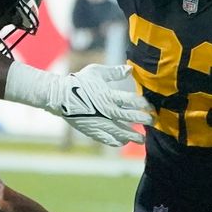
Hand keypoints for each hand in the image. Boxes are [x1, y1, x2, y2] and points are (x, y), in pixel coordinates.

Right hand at [5, 62, 153, 146]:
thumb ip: (114, 72)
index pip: (129, 101)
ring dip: (132, 135)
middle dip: (142, 119)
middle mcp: (104, 110)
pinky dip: (115, 141)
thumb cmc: (78, 81)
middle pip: (127, 116)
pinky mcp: (91, 129)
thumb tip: (130, 69)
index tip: (150, 106)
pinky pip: (106, 138)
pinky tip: (123, 142)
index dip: (141, 104)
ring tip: (142, 139)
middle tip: (152, 121)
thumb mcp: (96, 72)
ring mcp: (98, 122)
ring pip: (119, 131)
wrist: (59, 96)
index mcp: (106, 95)